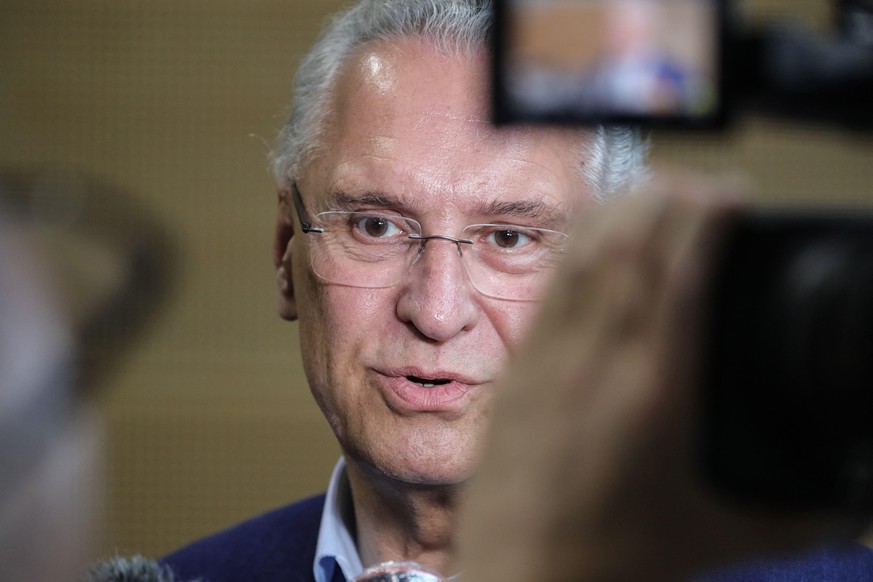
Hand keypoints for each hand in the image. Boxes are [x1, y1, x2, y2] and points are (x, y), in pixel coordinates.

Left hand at [459, 171, 842, 581]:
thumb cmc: (610, 564)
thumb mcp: (717, 537)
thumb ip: (795, 516)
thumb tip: (852, 504)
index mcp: (653, 387)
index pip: (679, 265)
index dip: (707, 211)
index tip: (734, 194)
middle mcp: (594, 358)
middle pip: (627, 239)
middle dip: (668, 194)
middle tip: (704, 188)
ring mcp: (546, 359)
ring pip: (580, 252)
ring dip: (620, 210)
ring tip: (656, 197)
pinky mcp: (516, 371)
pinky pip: (548, 286)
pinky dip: (578, 247)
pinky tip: (595, 242)